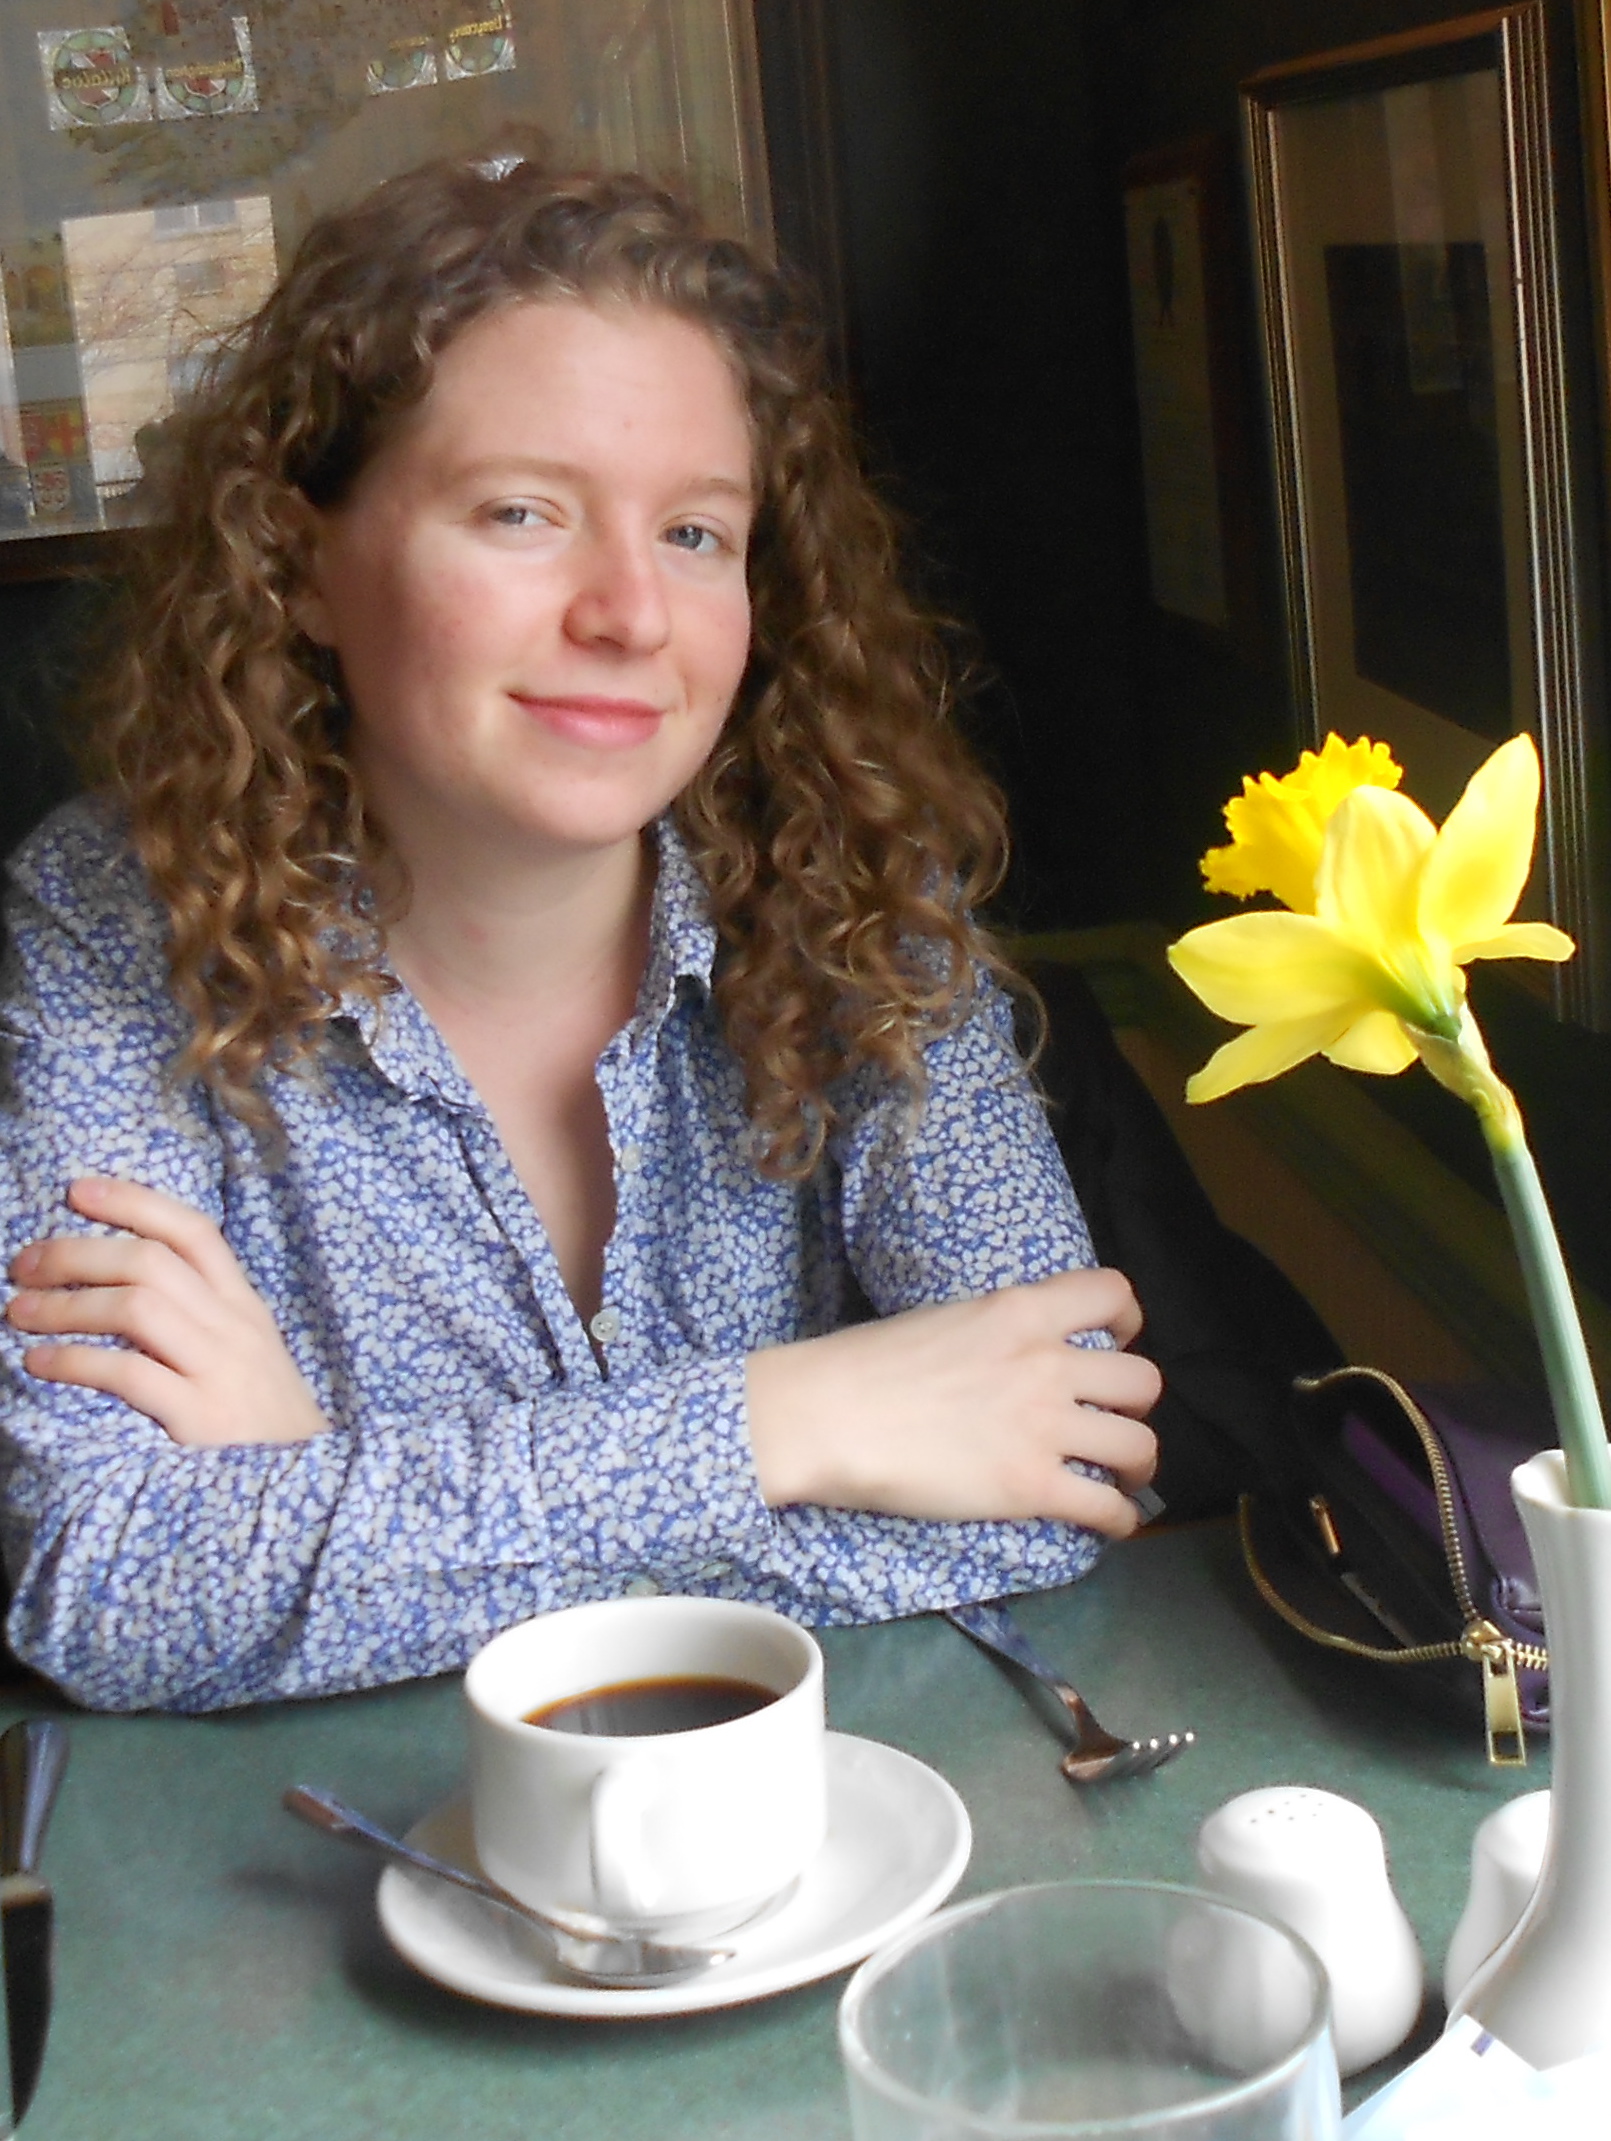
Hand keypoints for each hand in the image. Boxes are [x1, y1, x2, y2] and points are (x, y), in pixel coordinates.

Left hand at [6, 1177, 327, 1447]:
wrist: (309, 1483)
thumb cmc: (264, 1416)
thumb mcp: (248, 1350)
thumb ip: (201, 1314)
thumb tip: (119, 1281)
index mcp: (244, 1304)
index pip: (192, 1231)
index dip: (133, 1202)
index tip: (76, 1191)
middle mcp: (234, 1327)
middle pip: (151, 1262)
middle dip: (77, 1254)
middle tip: (24, 1265)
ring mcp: (219, 1370)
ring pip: (137, 1308)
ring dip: (67, 1305)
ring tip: (21, 1311)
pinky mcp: (200, 1417)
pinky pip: (128, 1373)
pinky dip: (75, 1360)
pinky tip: (40, 1361)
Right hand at [746, 1267, 1159, 1535]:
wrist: (827, 1414)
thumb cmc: (865, 1363)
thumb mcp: (947, 1318)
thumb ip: (997, 1331)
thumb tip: (1009, 1357)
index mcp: (1021, 1311)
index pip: (1113, 1293)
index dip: (1127, 1322)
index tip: (1115, 1342)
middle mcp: (1047, 1363)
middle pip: (1143, 1381)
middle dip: (1133, 1404)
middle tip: (1106, 1419)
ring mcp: (1044, 1427)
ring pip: (1140, 1445)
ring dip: (1135, 1463)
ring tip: (1116, 1474)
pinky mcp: (1030, 1488)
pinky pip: (1108, 1508)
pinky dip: (1119, 1519)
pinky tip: (1107, 1523)